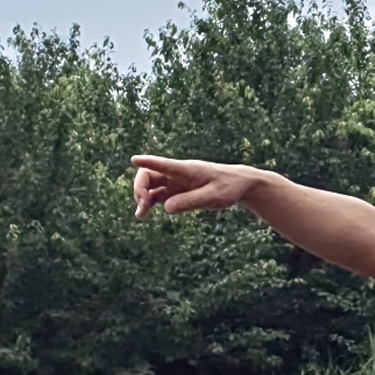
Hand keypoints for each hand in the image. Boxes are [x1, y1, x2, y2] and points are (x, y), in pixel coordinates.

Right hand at [129, 156, 266, 218]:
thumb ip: (190, 201)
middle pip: (149, 174)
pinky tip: (145, 213)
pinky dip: (150, 202)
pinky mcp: (178, 191)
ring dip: (142, 197)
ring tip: (141, 215)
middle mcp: (177, 174)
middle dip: (140, 188)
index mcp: (186, 170)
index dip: (147, 161)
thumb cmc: (229, 187)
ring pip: (151, 185)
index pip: (163, 163)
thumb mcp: (212, 197)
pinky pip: (158, 195)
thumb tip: (166, 207)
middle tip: (142, 207)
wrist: (240, 185)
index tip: (134, 159)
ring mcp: (176, 182)